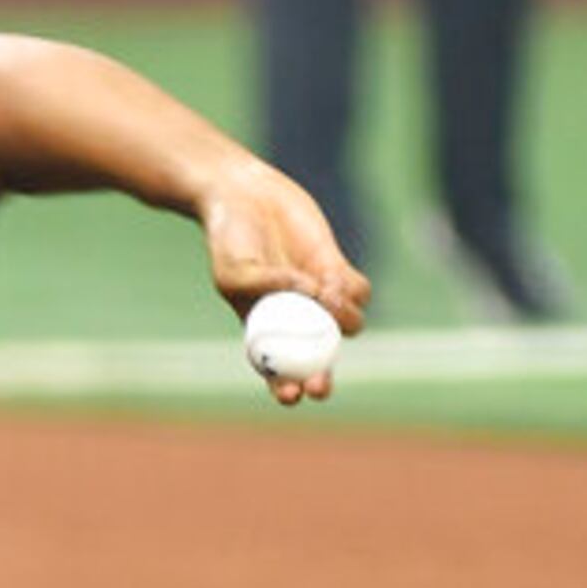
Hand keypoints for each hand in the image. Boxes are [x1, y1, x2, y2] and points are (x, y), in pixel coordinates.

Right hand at [198, 157, 367, 403]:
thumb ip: (264, 286)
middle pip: (319, 362)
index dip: (288, 389)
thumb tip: (306, 294)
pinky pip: (358, 292)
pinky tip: (333, 276)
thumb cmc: (228, 239)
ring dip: (343, 320)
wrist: (243, 195)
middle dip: (323, 377)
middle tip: (320, 381)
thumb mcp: (233, 270)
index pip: (280, 374)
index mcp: (266, 332)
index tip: (293, 392)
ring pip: (346, 326)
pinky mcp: (335, 267)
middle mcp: (297, 320)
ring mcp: (319, 295)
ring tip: (325, 293)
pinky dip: (352, 291)